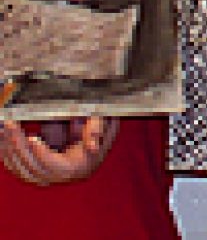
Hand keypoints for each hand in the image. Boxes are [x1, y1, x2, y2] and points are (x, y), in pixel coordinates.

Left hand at [0, 116, 118, 185]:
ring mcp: (48, 176)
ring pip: (22, 170)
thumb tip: (92, 147)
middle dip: (19, 147)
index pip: (53, 166)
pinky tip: (5, 140)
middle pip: (33, 168)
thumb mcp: (104, 123)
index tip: (32, 137)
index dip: (41, 154)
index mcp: (78, 168)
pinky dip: (10, 157)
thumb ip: (98, 130)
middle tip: (11, 125)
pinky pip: (19, 169)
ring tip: (7, 128)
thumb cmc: (100, 127)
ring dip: (11, 150)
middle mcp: (61, 177)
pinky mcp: (38, 172)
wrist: (95, 135)